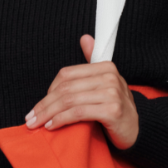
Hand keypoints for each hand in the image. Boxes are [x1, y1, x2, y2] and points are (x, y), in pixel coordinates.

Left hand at [25, 35, 139, 148]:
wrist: (137, 130)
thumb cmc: (115, 108)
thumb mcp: (104, 83)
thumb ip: (92, 61)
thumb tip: (84, 38)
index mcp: (106, 67)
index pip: (67, 75)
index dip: (49, 90)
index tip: (39, 105)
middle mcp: (110, 77)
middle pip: (66, 88)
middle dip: (44, 104)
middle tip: (30, 118)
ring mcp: (112, 93)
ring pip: (70, 100)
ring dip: (49, 114)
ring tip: (38, 124)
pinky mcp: (112, 110)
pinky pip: (79, 113)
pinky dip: (62, 119)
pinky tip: (52, 126)